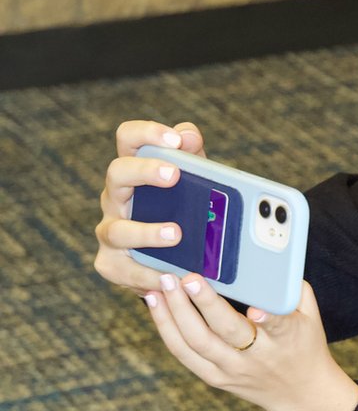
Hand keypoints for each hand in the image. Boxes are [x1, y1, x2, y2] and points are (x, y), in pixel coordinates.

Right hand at [94, 121, 207, 292]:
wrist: (176, 257)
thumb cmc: (183, 209)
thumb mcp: (194, 181)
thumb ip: (193, 157)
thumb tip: (188, 135)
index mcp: (135, 171)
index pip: (128, 139)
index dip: (147, 133)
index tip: (175, 140)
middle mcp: (116, 197)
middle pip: (117, 174)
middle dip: (144, 172)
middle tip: (174, 175)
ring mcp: (110, 230)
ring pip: (116, 229)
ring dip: (145, 232)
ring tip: (175, 234)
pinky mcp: (111, 264)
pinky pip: (123, 270)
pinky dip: (147, 275)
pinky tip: (170, 276)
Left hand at [143, 275, 357, 410]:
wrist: (301, 394)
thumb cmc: (305, 345)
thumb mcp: (311, 316)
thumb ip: (291, 288)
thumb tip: (269, 256)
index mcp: (287, 339)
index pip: (278, 327)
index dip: (268, 318)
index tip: (255, 307)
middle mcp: (258, 357)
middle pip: (227, 332)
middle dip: (204, 303)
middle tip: (186, 277)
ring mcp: (233, 370)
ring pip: (197, 343)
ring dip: (175, 313)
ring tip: (161, 286)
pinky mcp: (215, 378)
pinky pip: (184, 354)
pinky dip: (167, 328)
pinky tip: (156, 304)